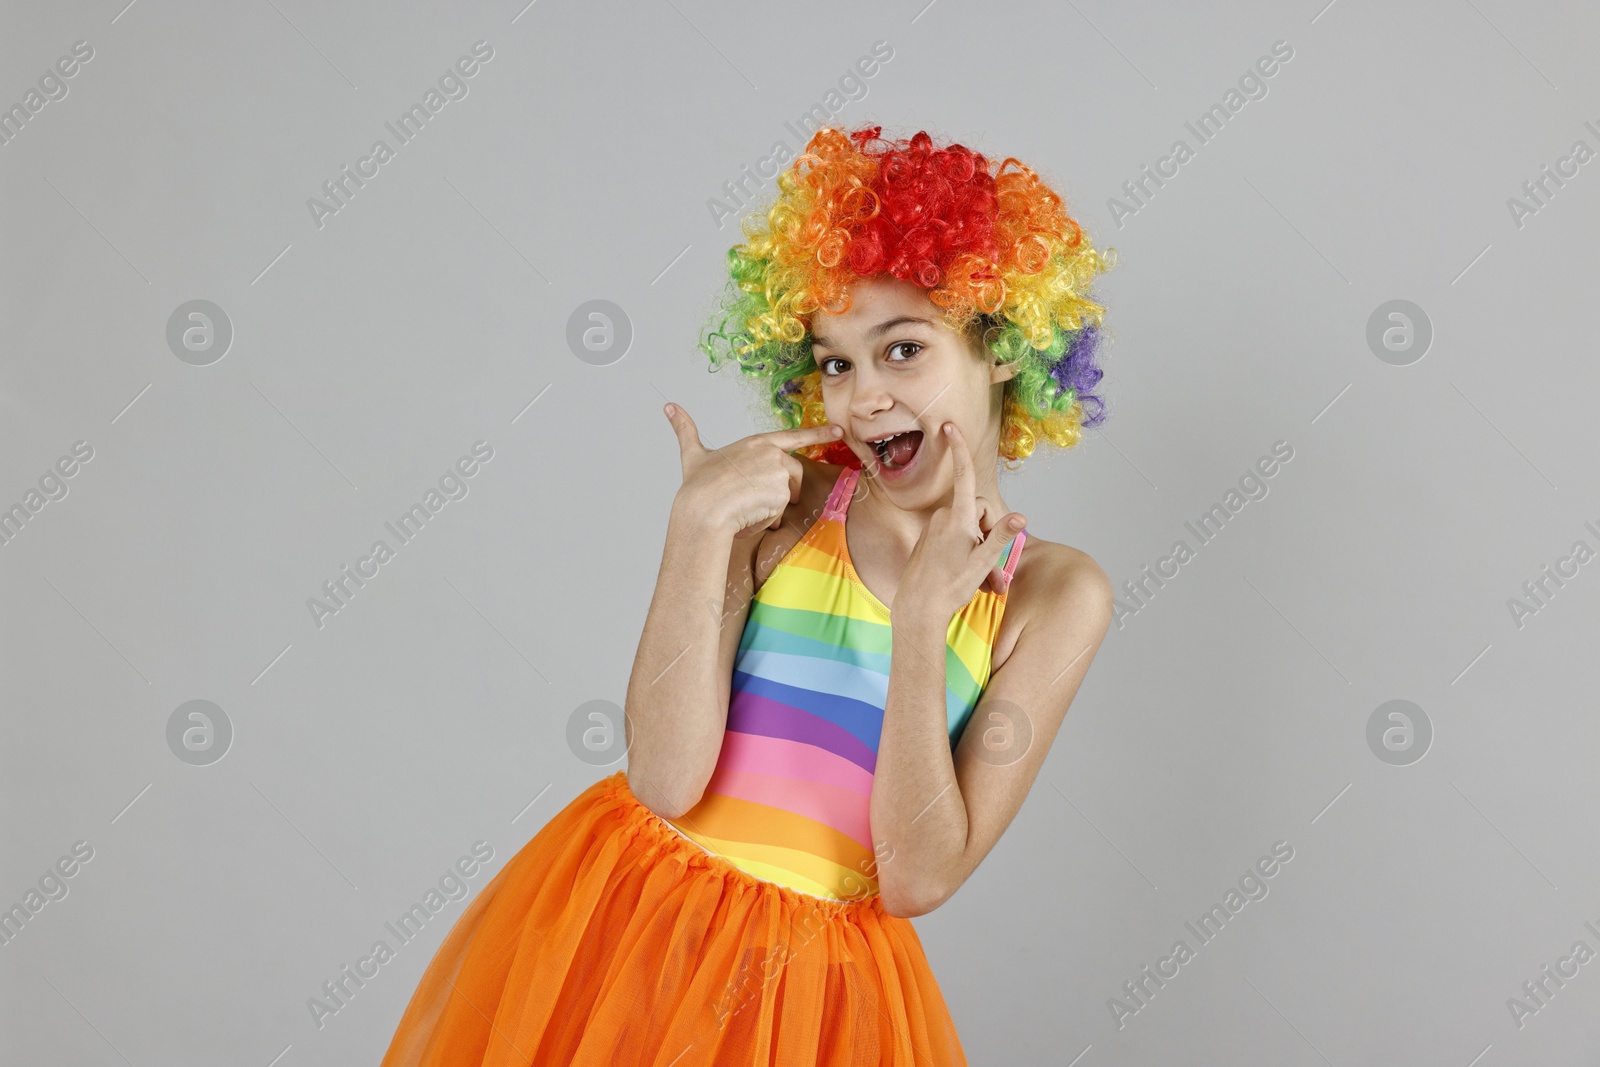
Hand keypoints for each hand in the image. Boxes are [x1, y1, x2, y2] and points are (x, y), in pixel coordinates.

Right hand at [664, 402, 842, 539]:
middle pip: (792, 476)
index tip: (839, 430)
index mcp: (757, 442)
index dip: (819, 434)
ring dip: (770, 508)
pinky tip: (748, 516)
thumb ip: (685, 429)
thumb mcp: (693, 454)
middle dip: (779, 492)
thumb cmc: (697, 485)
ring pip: (785, 497)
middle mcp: (772, 454)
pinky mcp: (781, 493)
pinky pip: (780, 513)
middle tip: (751, 499)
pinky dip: (766, 520)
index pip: (795, 436)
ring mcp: (779, 473)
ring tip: (745, 507)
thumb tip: (669, 407)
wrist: (702, 509)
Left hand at [896, 422, 1025, 622]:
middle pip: (978, 511)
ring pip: (968, 527)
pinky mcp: (930, 539)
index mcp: (958, 518)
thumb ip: (1002, 536)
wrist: (917, 609)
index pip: (964, 476)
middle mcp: (943, 518)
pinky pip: (955, 537)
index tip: (951, 426)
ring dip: (979, 548)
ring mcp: (935, 528)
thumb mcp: (982, 563)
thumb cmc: (950, 587)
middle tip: (994, 569)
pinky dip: (966, 552)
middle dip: (990, 533)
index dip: (959, 450)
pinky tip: (967, 577)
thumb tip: (1021, 516)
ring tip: (984, 581)